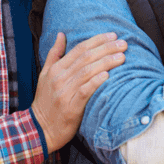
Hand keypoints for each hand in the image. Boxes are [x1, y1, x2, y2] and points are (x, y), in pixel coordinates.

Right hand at [32, 32, 126, 151]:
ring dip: (106, 62)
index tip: (112, 35)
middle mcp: (59, 78)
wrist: (40, 129)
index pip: (79, 49)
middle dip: (106, 48)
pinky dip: (96, 82)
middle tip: (123, 44)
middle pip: (86, 58)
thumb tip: (61, 34)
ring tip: (122, 57)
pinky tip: (108, 75)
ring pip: (87, 72)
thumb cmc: (46, 101)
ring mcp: (64, 93)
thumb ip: (54, 54)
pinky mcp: (70, 108)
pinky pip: (85, 91)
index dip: (97, 40)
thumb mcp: (45, 75)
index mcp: (55, 69)